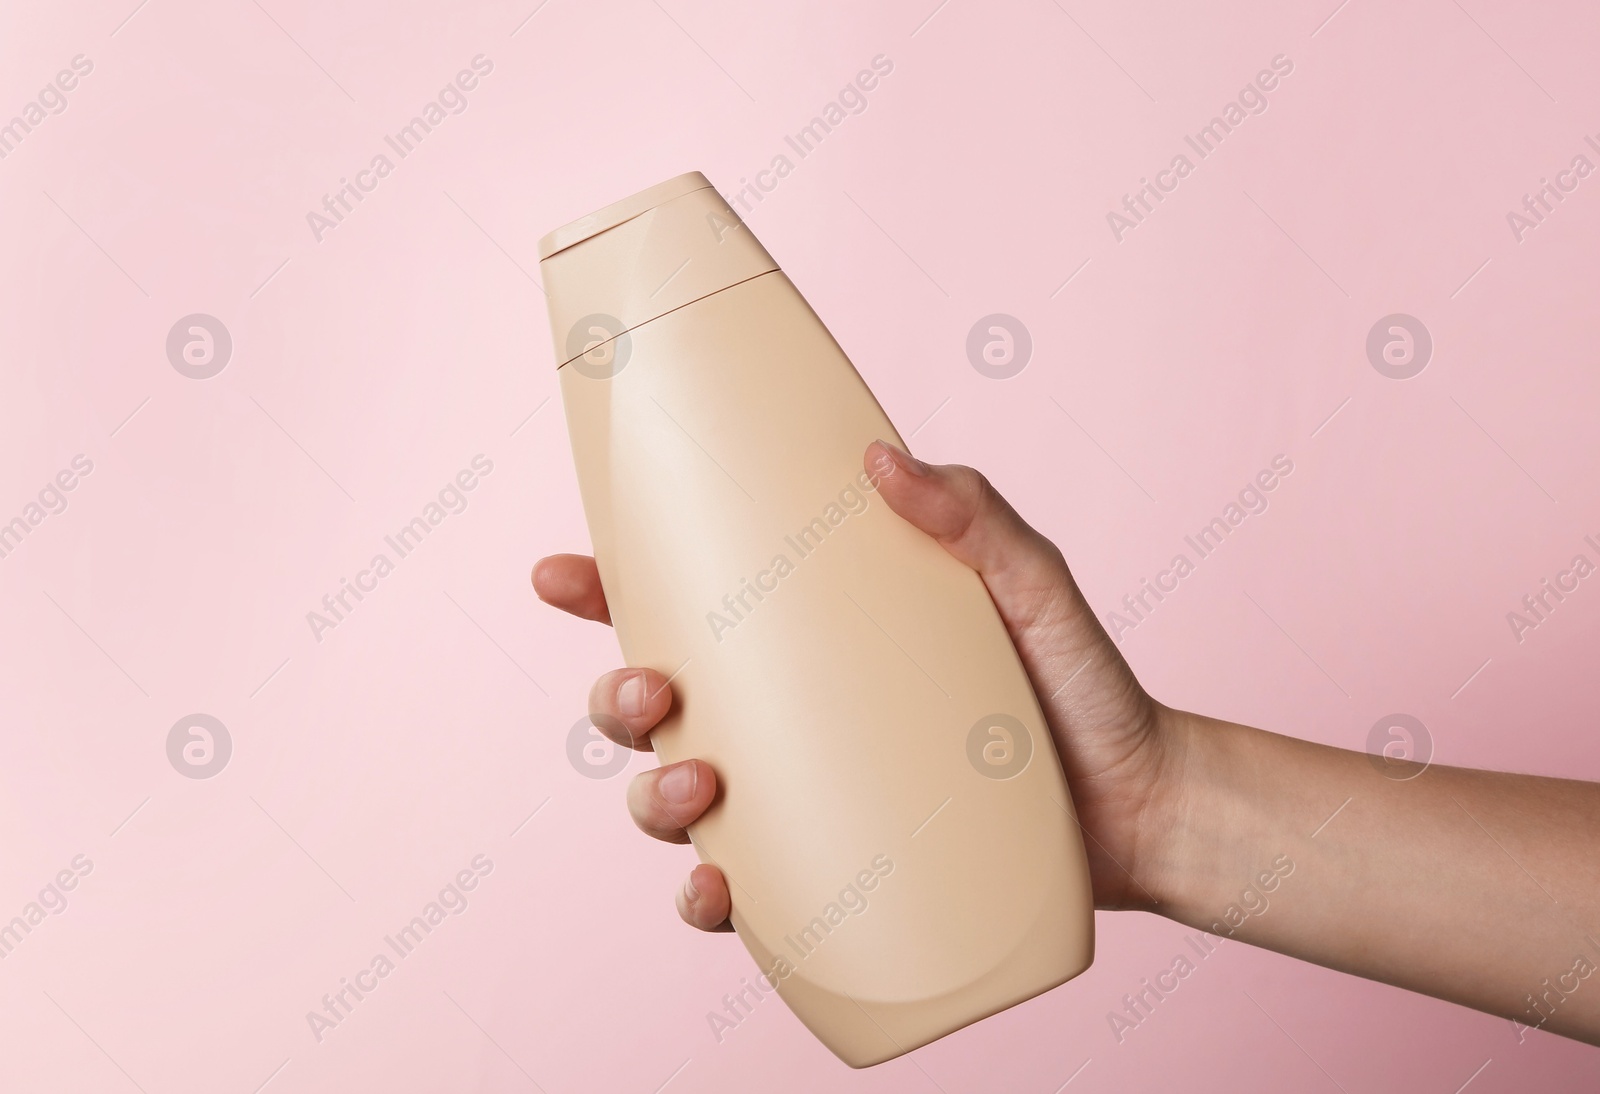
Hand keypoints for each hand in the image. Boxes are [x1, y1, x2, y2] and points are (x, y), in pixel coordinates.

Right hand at [532, 440, 1183, 930]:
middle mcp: (790, 720)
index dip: (604, 592)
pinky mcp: (834, 874)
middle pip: (652, 709)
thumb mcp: (1031, 586)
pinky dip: (706, 900)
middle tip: (657, 692)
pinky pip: (743, 894)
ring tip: (701, 786)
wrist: (1142, 805)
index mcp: (812, 642)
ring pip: (673, 804)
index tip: (560, 573)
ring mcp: (805, 800)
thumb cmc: (1078, 688)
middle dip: (617, 701)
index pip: (685, 609)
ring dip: (649, 800)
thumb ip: (974, 516)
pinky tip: (718, 891)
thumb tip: (883, 458)